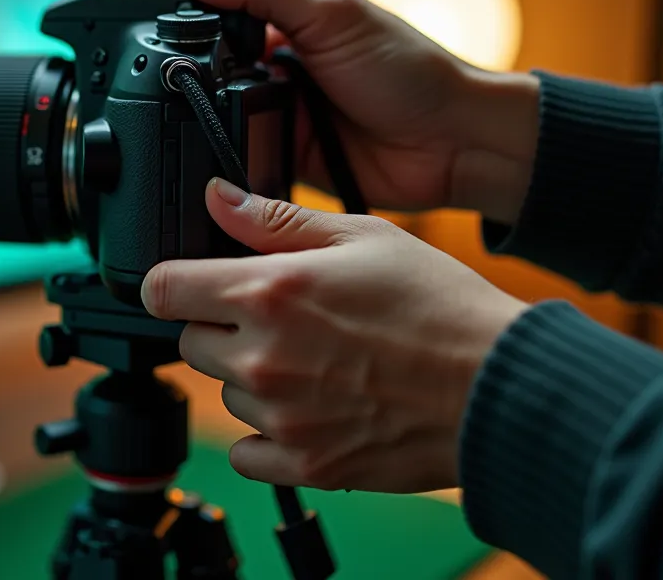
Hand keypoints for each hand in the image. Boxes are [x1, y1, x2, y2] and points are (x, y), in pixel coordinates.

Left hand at [141, 178, 527, 492]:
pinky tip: (310, 409)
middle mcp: (262, 358)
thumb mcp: (364, 238)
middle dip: (221, 327)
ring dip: (251, 379)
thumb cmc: (441, 307)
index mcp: (268, 293)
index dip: (172, 281)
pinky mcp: (304, 464)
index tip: (191, 283)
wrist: (500, 389)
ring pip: (224, 393)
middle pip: (190, 342)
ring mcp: (280, 417)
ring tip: (315, 361)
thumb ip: (277, 220)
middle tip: (279, 319)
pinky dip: (266, 435)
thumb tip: (218, 197)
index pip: (162, 288)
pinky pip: (245, 451)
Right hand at [167, 0, 540, 224]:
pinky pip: (240, 164)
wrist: (454, 144)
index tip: (151, 38)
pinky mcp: (283, 162)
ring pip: (214, 123)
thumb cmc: (410, 69)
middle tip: (171, 92)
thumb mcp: (329, 13)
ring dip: (208, 127)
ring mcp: (277, 118)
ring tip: (202, 128)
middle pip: (205, 76)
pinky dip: (229, 164)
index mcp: (282, 24)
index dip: (184, 29)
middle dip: (189, 86)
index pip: (213, 20)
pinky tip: (219, 163)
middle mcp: (274, 70)